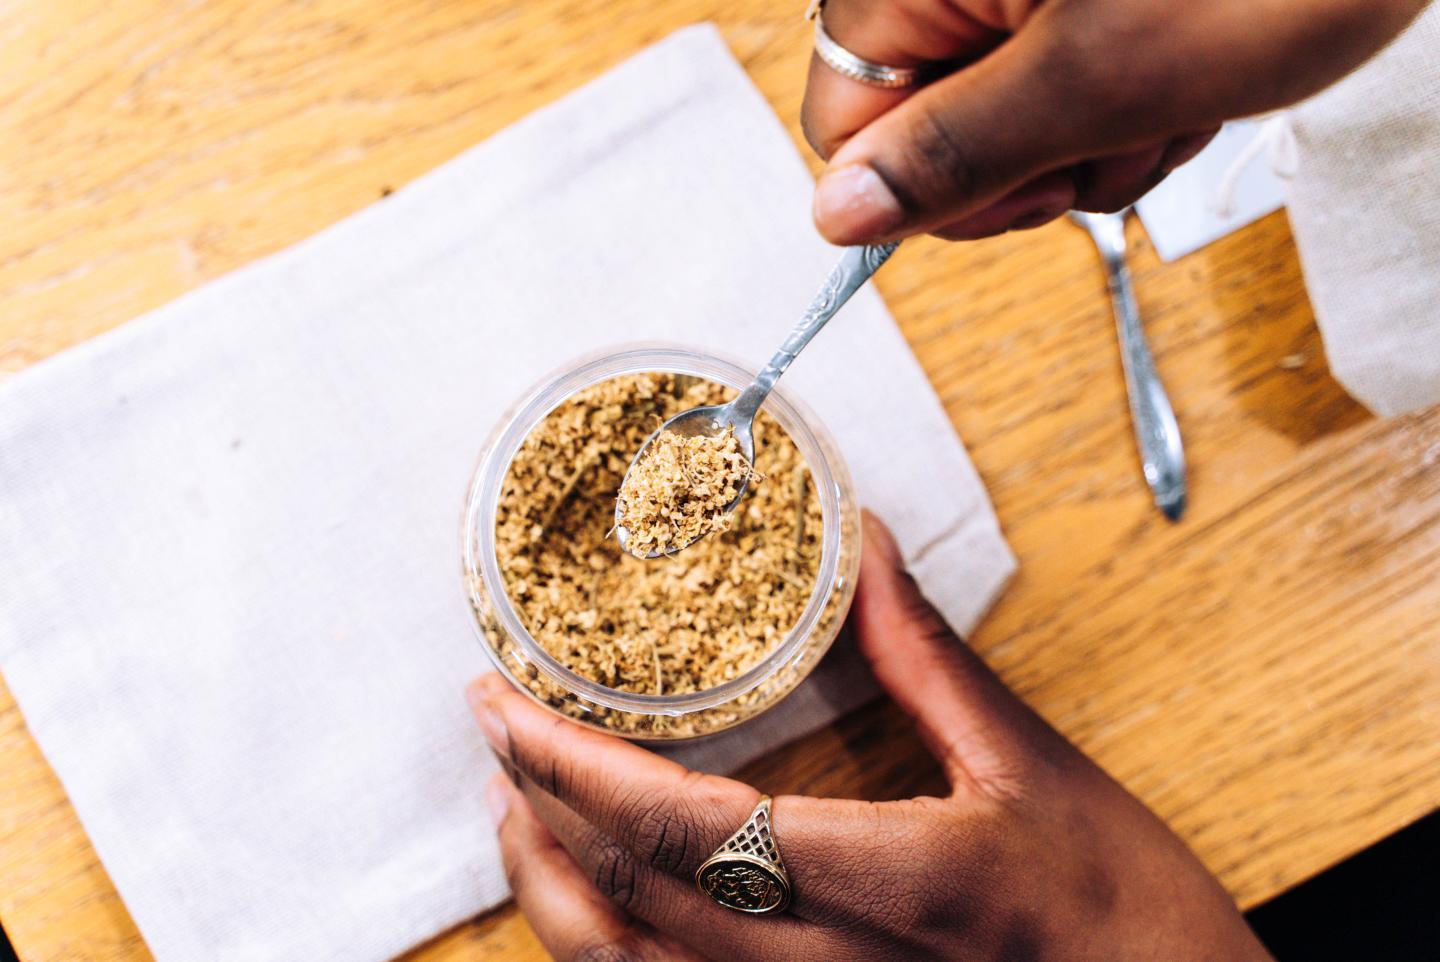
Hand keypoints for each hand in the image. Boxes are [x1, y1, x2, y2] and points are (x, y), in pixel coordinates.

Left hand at [470, 513, 1272, 960]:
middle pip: (623, 898)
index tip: (502, 698)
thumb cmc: (1125, 917)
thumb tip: (862, 546)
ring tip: (512, 807)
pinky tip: (591, 903)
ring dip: (548, 886)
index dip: (568, 762)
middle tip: (493, 722)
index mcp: (880, 885)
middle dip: (534, 806)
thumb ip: (930, 659)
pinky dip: (602, 947)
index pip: (673, 826)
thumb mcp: (1034, 772)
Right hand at [803, 0, 1426, 242]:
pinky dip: (1127, 98)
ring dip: (1096, 133)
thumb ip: (954, 153)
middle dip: (1034, 155)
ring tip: (1175, 82)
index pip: (843, 123)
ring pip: (1005, 114)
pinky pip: (1060, 79)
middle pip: (927, 121)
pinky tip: (1184, 65)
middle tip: (1124, 117)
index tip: (1029, 183)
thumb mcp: (1101, 79)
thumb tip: (839, 217)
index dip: (932, 181)